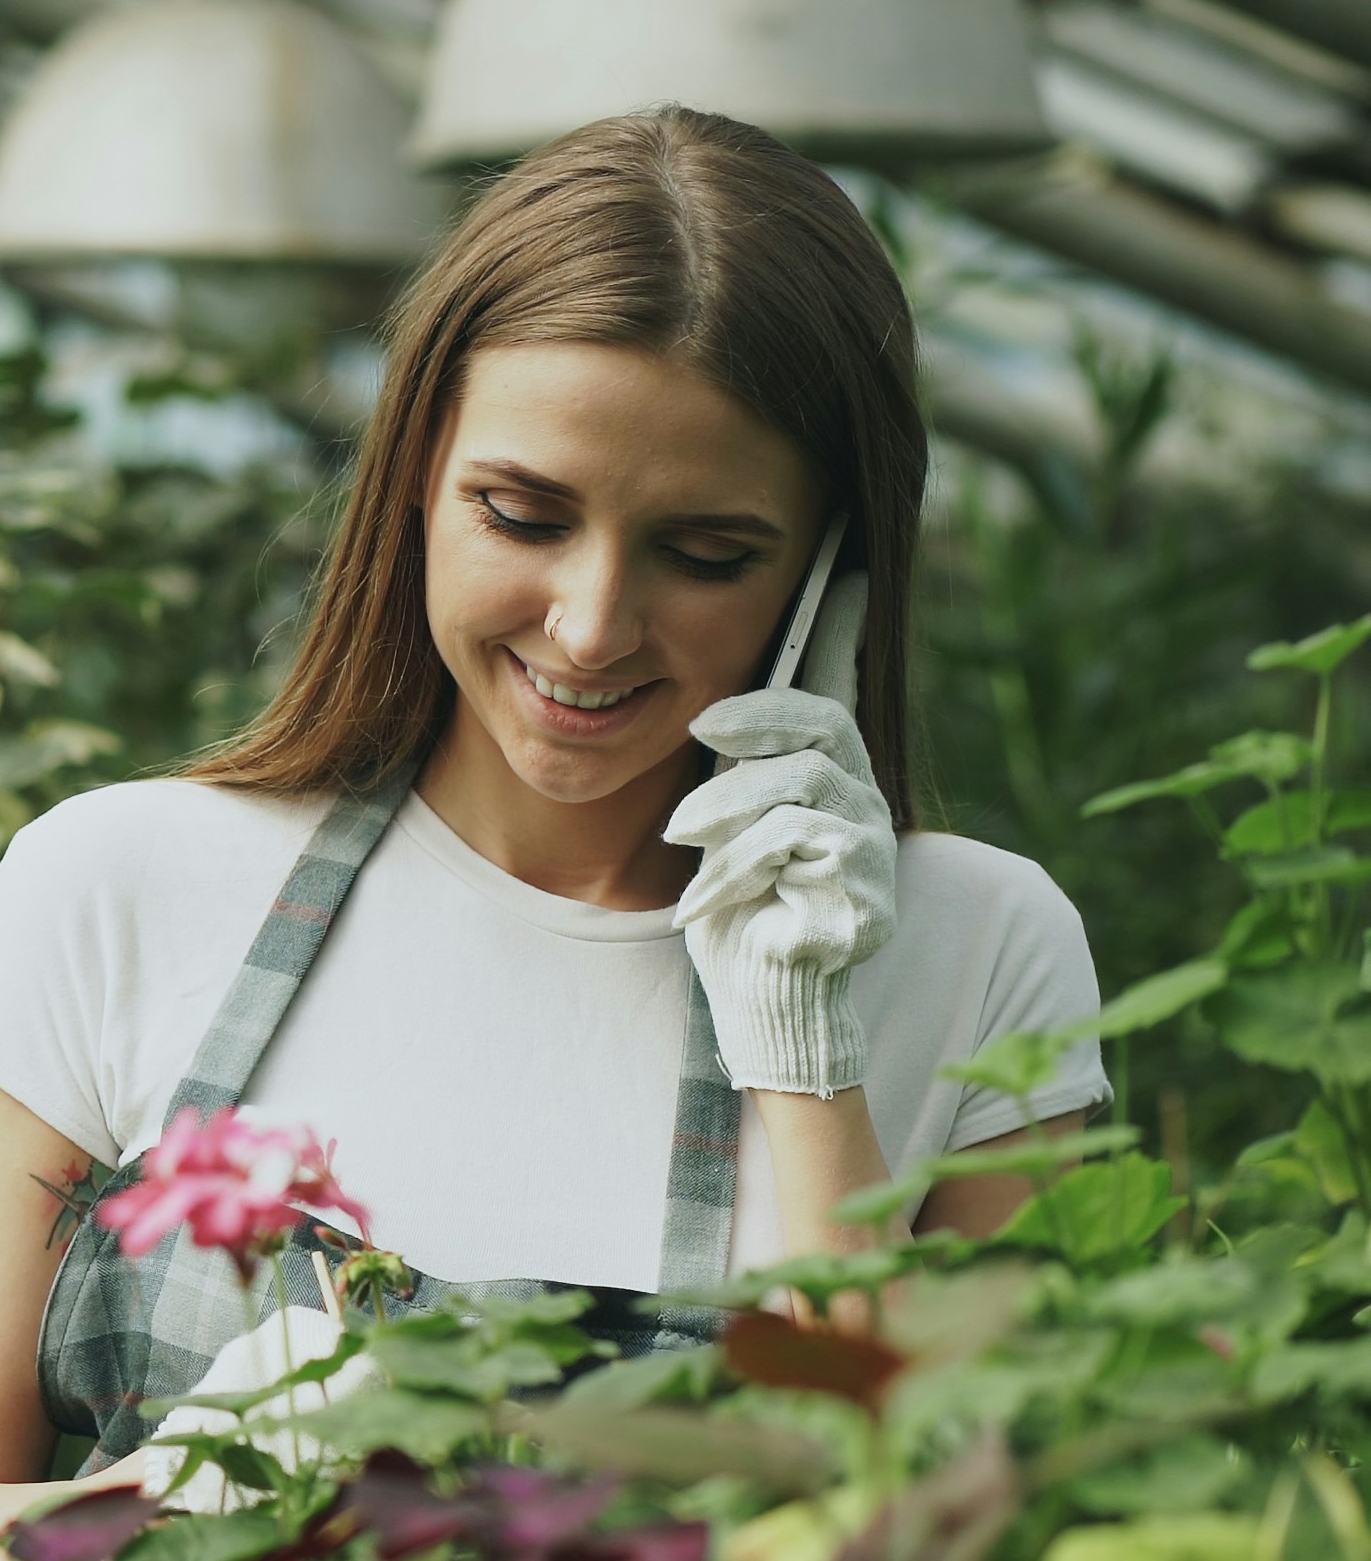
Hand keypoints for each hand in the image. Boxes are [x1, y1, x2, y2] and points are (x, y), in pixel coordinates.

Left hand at [663, 575, 896, 1096]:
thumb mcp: (717, 823)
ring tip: (687, 841)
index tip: (839, 558)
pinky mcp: (868, 898)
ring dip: (727, 809)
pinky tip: (709, 902)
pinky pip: (796, 844)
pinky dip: (736, 868)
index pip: (834, 688)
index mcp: (825, 776)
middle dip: (753, 718)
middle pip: (820, 722)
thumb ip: (728, 765)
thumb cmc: (733, 912)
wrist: (758, 1003)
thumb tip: (708, 698)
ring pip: (800, 784)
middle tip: (700, 728)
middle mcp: (862, 801)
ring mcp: (874, 849)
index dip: (840, 625)